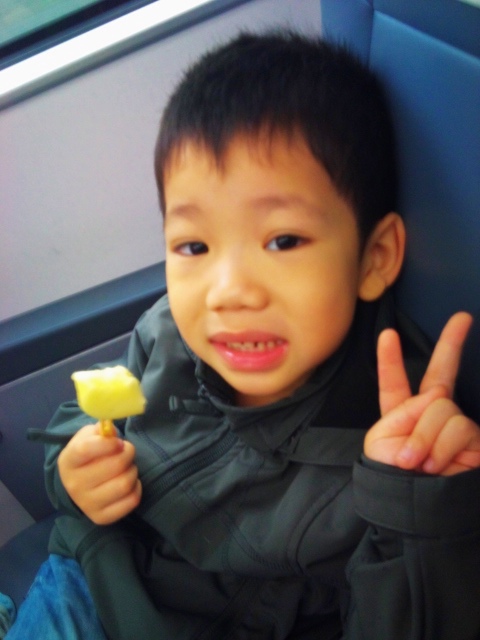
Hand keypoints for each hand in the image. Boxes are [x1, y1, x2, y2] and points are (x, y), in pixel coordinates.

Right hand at [58, 424, 141, 523]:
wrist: (77, 483)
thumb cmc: (87, 454)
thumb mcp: (88, 437)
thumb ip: (101, 430)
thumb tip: (112, 431)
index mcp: (69, 461)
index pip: (86, 450)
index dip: (108, 443)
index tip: (118, 441)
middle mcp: (74, 485)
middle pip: (115, 466)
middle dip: (128, 453)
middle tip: (126, 451)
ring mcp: (87, 504)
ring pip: (125, 483)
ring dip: (132, 471)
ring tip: (127, 467)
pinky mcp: (101, 517)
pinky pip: (131, 501)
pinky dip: (136, 488)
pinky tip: (129, 482)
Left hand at [364, 312, 479, 475]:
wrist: (414, 514)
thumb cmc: (392, 480)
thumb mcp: (381, 445)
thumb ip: (403, 414)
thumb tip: (437, 400)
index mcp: (400, 415)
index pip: (395, 383)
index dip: (390, 360)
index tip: (387, 334)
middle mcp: (430, 415)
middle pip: (442, 373)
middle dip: (452, 342)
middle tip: (462, 316)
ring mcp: (455, 425)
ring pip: (442, 406)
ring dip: (424, 436)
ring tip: (416, 461)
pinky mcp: (474, 441)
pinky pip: (458, 427)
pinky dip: (441, 445)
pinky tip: (436, 464)